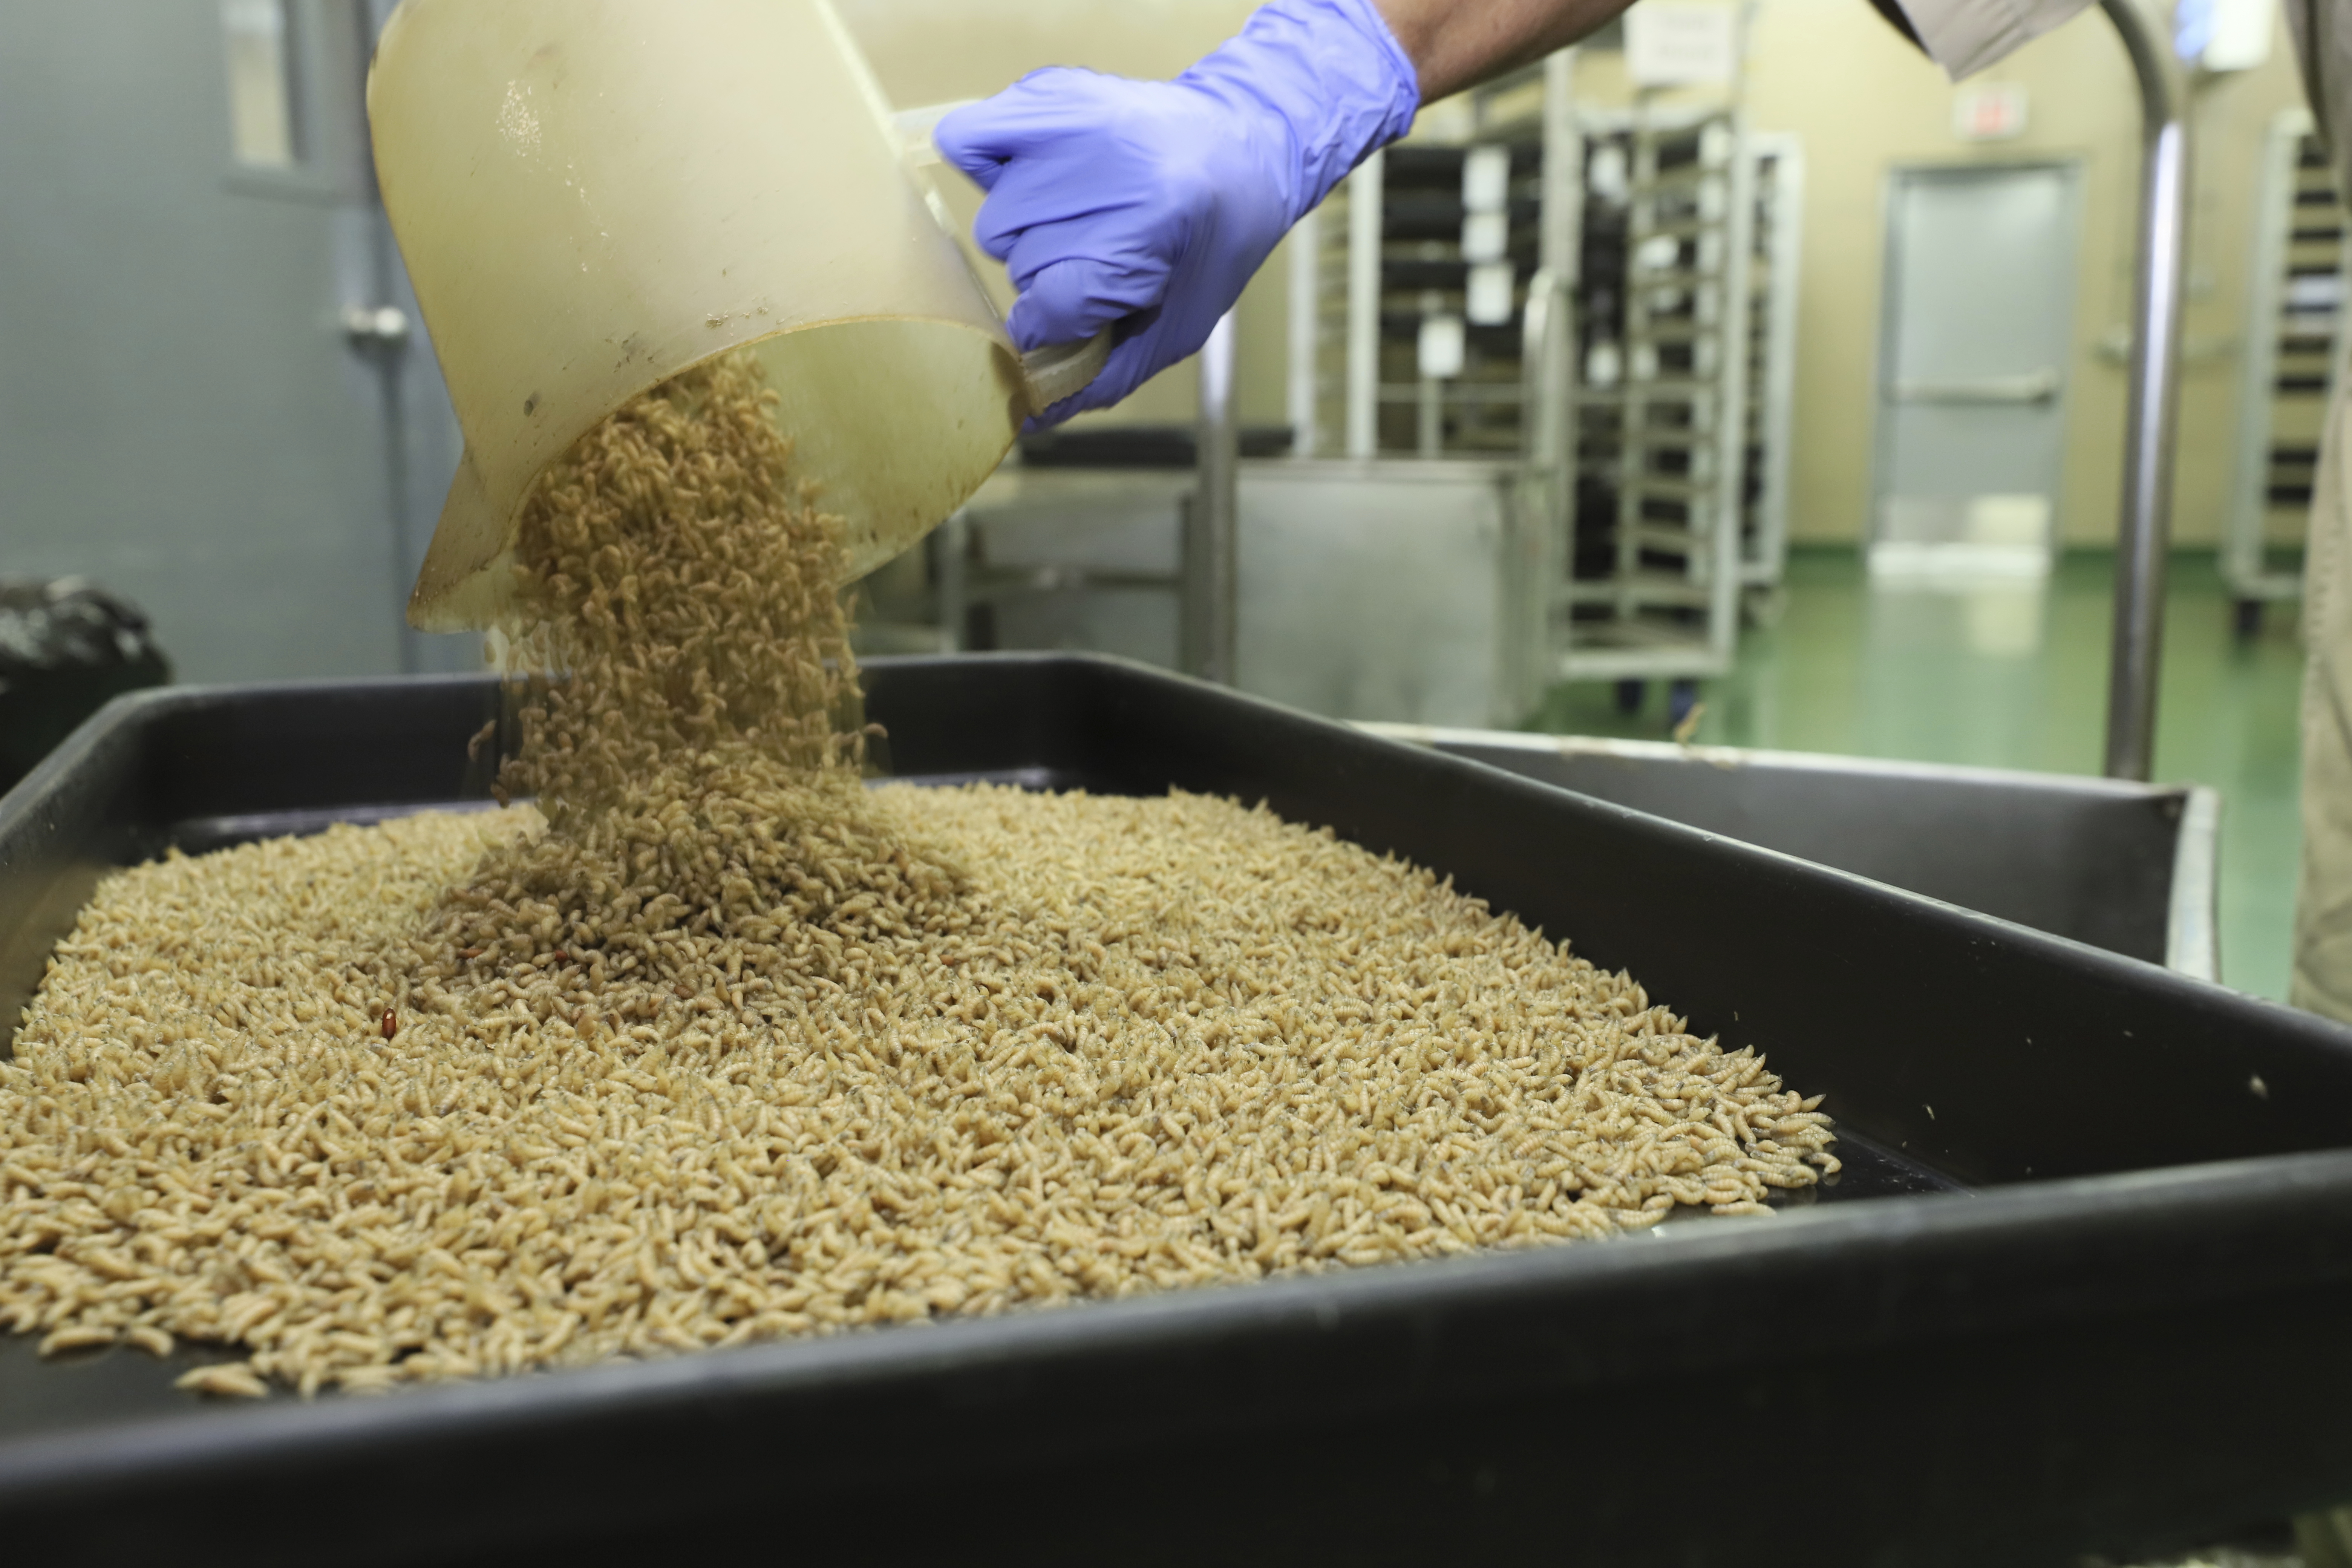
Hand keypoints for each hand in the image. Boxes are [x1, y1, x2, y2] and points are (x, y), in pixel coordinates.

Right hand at [935, 0, 1418, 424]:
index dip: (1056, 322)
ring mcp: (1074, 126)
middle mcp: (1110, 173)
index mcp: (1149, 233)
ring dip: (1026, 231)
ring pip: (996, 218)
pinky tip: (1024, 175)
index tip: (1077, 313)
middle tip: (1095, 255)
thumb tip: (1031, 417)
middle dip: (1050, 275)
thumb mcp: (1175, 328)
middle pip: (1020, 261)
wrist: (1243, 151)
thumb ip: (1102, 378)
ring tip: (1077, 216)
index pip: (1051, 303)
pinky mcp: (1048, 91)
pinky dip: (981, 162)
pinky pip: (968, 140)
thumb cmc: (1212, 247)